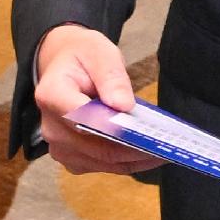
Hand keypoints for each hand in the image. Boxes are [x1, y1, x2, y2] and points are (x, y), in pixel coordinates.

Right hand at [30, 25, 157, 175]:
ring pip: (104, 162)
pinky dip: (128, 162)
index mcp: (51, 95)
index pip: (83, 118)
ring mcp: (60, 147)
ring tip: (165, 149)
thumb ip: (111, 77)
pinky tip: (149, 153)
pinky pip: (104, 166)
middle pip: (97, 147)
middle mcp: (51, 127)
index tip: (144, 130)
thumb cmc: (82, 58)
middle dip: (134, 148)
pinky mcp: (72, 159)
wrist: (65, 68)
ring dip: (135, 158)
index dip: (113, 127)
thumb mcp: (99, 52)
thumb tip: (123, 106)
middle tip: (168, 145)